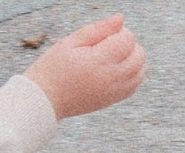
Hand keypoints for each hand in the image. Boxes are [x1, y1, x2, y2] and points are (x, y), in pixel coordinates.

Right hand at [24, 13, 146, 119]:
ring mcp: (112, 92)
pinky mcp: (110, 101)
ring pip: (140, 71)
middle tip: (107, 46)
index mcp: (99, 62)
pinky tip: (116, 69)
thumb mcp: (71, 42)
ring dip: (133, 59)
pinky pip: (134, 86)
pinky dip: (132, 74)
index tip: (102, 38)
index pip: (128, 39)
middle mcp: (109, 79)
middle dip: (129, 45)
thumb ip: (98, 29)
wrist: (44, 101)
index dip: (119, 32)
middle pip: (139, 55)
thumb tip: (121, 19)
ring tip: (112, 58)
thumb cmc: (53, 69)